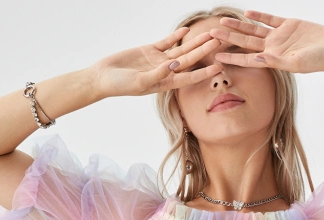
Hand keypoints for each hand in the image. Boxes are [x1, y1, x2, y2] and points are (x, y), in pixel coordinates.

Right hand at [88, 28, 224, 98]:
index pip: (189, 77)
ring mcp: (158, 61)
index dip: (204, 72)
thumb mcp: (140, 82)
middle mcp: (165, 72)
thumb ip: (158, 74)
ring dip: (195, 42)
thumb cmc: (120, 85)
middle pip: (189, 60)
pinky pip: (166, 42)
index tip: (219, 67)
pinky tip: (187, 31)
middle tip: (219, 42)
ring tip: (209, 34)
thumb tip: (175, 64)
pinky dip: (176, 36)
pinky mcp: (150, 50)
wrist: (103, 77)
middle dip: (204, 51)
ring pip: (181, 50)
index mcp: (165, 83)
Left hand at [210, 10, 323, 74]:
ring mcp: (279, 36)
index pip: (246, 59)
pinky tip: (246, 13)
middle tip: (210, 34)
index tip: (215, 56)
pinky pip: (269, 19)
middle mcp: (273, 48)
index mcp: (272, 60)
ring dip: (238, 26)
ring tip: (222, 20)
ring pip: (253, 30)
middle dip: (227, 38)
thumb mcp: (296, 64)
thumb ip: (276, 61)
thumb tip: (256, 58)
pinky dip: (258, 16)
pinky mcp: (289, 25)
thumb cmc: (317, 61)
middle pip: (245, 42)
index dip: (230, 57)